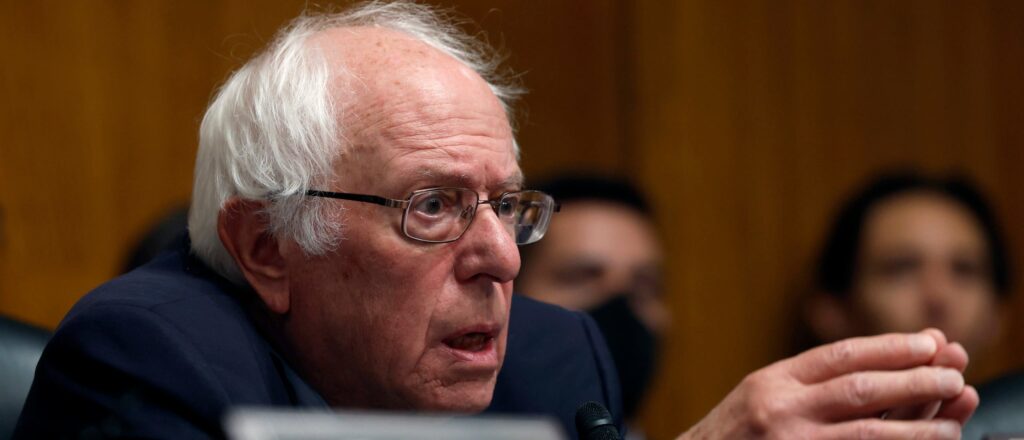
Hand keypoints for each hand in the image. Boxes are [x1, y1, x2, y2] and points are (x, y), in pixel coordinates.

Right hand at [678, 330, 979, 438]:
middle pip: (859, 389)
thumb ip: (810, 381)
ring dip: (915, 427)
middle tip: (954, 375)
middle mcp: (780, 409)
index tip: (930, 343)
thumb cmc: (734, 436)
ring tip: (951, 425)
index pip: (840, 356)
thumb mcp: (762, 396)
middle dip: (913, 381)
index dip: (890, 347)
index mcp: (772, 381)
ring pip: (866, 433)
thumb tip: (879, 359)